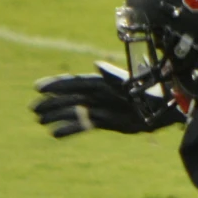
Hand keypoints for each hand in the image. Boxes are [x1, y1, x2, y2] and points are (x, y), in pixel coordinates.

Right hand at [32, 67, 184, 137]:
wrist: (165, 109)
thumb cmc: (150, 92)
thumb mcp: (130, 82)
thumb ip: (112, 75)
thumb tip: (96, 65)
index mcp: (102, 82)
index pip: (74, 82)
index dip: (57, 85)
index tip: (39, 88)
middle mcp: (99, 94)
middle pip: (69, 97)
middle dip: (52, 103)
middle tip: (33, 109)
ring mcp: (101, 107)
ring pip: (73, 111)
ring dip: (57, 115)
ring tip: (40, 120)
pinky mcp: (106, 121)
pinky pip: (83, 125)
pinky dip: (70, 129)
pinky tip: (55, 133)